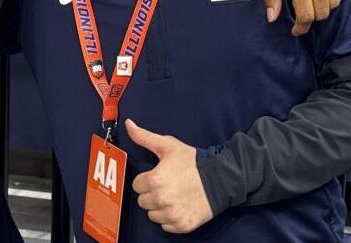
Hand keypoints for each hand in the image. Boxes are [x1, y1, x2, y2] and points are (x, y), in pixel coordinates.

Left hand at [125, 119, 213, 234]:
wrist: (221, 179)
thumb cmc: (194, 162)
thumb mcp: (168, 146)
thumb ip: (145, 137)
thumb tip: (129, 125)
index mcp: (154, 180)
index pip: (136, 185)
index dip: (147, 180)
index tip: (158, 177)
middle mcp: (161, 199)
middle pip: (143, 201)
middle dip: (151, 194)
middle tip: (167, 186)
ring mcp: (172, 214)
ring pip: (152, 215)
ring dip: (159, 207)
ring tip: (173, 196)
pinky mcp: (182, 225)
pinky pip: (165, 226)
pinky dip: (170, 218)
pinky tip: (179, 207)